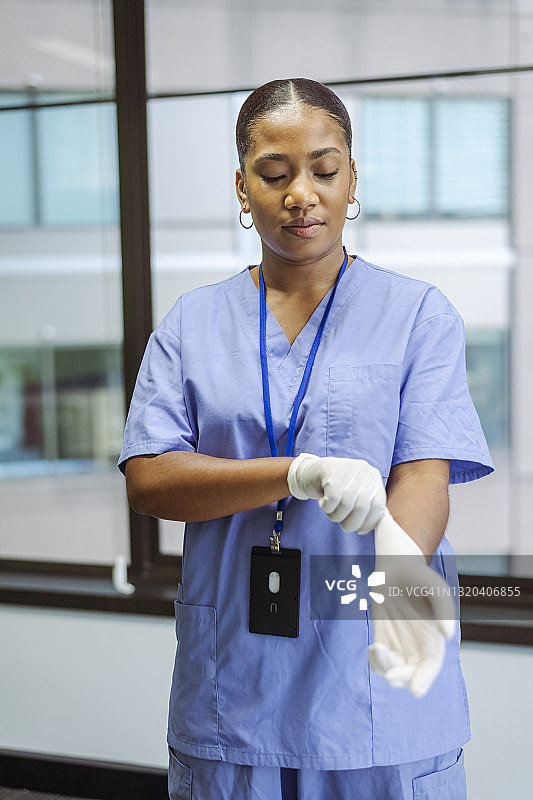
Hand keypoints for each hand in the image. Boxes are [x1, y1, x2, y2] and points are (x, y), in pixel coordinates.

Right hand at [287, 453, 385, 533]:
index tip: (359, 528)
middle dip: (350, 523)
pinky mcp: (331, 469)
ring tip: (330, 510)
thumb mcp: (355, 497)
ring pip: (346, 504)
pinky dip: (326, 507)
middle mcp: (364, 470)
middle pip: (362, 507)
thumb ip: (365, 511)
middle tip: (342, 523)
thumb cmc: (336, 489)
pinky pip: (332, 498)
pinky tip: (323, 502)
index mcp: (374, 478)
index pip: (378, 506)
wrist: (312, 472)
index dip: (368, 522)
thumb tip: (365, 529)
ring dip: (335, 515)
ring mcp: (348, 467)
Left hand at [368, 508, 455, 697]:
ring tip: (379, 653)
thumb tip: (447, 635)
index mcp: (433, 637)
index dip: (424, 679)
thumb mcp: (435, 587)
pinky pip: (380, 658)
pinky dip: (375, 661)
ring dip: (386, 670)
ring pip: (394, 669)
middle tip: (391, 674)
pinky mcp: (383, 637)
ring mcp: (399, 642)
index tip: (414, 690)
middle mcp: (418, 644)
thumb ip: (444, 608)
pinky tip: (372, 649)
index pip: (431, 665)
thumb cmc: (419, 576)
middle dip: (402, 677)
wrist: (396, 565)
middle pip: (412, 672)